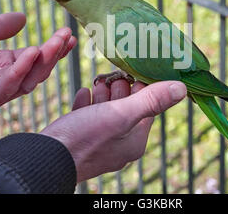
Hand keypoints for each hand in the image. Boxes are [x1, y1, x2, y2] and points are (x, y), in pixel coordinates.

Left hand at [0, 12, 75, 121]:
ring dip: (39, 65)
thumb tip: (23, 18)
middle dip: (52, 55)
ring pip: (24, 83)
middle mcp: (3, 81)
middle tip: (64, 37)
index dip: (53, 48)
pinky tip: (28, 55)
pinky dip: (17, 74)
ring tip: (49, 46)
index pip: (36, 58)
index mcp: (4, 65)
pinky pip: (2, 91)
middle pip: (36, 72)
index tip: (68, 33)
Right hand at [41, 79, 186, 181]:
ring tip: (98, 81)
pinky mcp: (79, 138)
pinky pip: (87, 117)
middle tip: (114, 74)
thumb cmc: (85, 137)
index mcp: (134, 140)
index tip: (136, 69)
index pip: (147, 108)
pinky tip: (83, 93)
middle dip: (120, 88)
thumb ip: (151, 100)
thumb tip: (181, 88)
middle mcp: (119, 144)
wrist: (45, 157)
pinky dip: (87, 103)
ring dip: (104, 94)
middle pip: (126, 108)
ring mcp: (98, 142)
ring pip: (106, 111)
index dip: (143, 87)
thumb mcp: (121, 114)